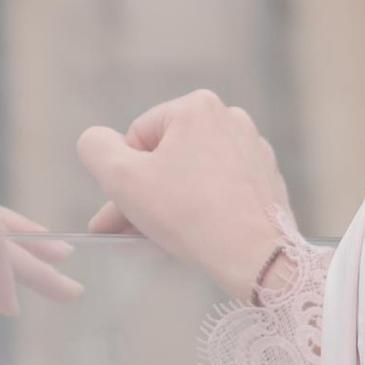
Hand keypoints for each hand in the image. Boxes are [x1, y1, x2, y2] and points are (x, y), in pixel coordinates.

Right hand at [73, 90, 294, 299]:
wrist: (255, 257)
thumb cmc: (187, 214)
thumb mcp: (122, 178)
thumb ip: (96, 148)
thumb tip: (96, 140)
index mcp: (197, 107)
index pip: (138, 137)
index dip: (124, 175)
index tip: (121, 211)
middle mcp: (231, 118)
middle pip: (168, 156)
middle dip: (145, 193)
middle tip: (127, 230)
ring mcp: (255, 150)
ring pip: (194, 174)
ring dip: (171, 202)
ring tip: (160, 237)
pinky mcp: (268, 180)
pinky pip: (222, 190)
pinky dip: (204, 208)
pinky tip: (194, 236)